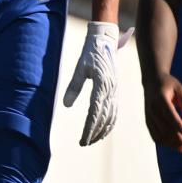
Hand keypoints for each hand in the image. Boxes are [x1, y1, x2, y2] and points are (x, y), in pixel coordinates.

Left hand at [63, 21, 119, 145]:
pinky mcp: (115, 88)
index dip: (88, 129)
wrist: (105, 39)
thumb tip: (66, 105)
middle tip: (85, 143)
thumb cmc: (90, 52)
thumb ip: (73, 87)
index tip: (82, 140)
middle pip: (104, 118)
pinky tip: (105, 128)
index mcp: (102, 86)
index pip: (94, 114)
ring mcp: (115, 89)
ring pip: (112, 115)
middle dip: (95, 133)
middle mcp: (111, 90)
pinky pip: (115, 108)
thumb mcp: (79, 68)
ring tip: (94, 139)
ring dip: (103, 129)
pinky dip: (111, 120)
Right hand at [144, 72, 181, 150]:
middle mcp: (152, 108)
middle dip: (177, 138)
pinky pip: (153, 134)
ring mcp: (148, 115)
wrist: (151, 80)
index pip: (170, 115)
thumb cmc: (169, 84)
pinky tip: (173, 145)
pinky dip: (163, 142)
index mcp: (160, 99)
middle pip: (164, 127)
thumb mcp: (180, 89)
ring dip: (170, 143)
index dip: (179, 126)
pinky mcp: (147, 120)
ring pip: (158, 134)